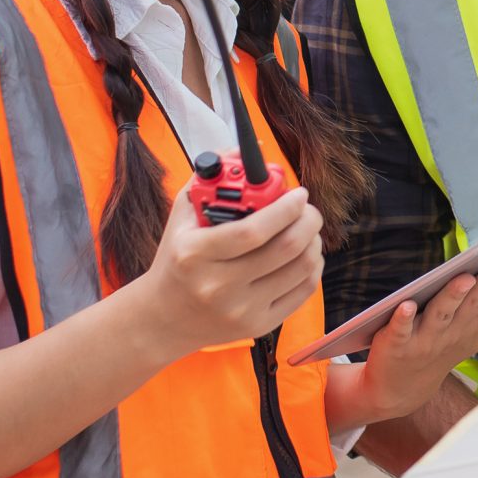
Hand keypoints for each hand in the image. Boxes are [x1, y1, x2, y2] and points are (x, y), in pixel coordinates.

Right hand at [129, 185, 323, 356]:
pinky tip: (302, 255)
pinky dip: (312, 266)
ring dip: (313, 241)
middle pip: (286, 248)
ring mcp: (241, 310)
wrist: (164, 318)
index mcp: (195, 254)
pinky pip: (304, 290)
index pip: (253, 231)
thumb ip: (213, 179)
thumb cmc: (177, 259)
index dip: (285, 208)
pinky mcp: (259, 326)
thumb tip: (247, 151)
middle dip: (308, 219)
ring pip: (302, 268)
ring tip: (305, 229)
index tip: (298, 194)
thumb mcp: (183, 216)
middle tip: (307, 209)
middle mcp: (218, 286)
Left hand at [349, 247, 477, 425]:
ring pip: (444, 312)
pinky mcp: (398, 343)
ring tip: (465, 278)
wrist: (401, 388)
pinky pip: (402, 329)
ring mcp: (429, 338)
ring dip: (454, 296)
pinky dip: (404, 318)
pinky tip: (407, 305)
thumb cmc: (447, 344)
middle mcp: (460, 331)